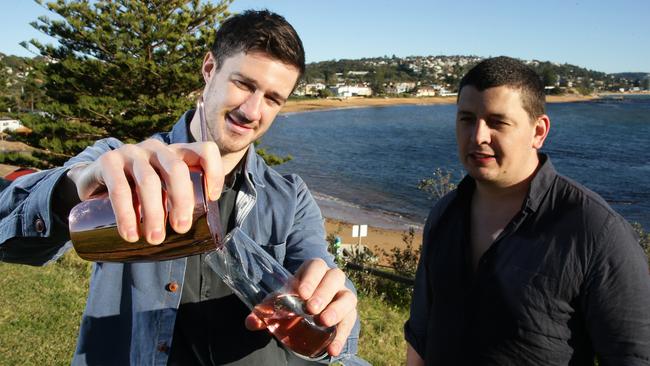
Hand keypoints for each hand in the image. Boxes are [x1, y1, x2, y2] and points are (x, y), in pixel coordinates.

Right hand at [67, 139, 223, 243]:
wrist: (93, 182)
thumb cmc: (138, 193)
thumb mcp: (163, 191)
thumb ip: (179, 204)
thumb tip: (202, 240)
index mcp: (176, 153)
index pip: (204, 151)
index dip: (214, 171)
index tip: (212, 198)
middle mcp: (157, 149)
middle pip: (176, 169)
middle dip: (182, 200)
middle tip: (181, 228)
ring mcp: (132, 152)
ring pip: (149, 181)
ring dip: (154, 213)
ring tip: (155, 239)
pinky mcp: (108, 161)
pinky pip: (119, 188)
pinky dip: (126, 213)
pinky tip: (130, 233)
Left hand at [245, 258, 357, 356]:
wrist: (309, 310)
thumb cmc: (294, 301)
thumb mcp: (280, 303)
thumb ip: (265, 311)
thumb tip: (251, 321)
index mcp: (313, 271)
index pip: (316, 265)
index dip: (311, 277)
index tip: (302, 293)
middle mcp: (331, 280)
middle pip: (334, 277)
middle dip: (323, 293)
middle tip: (311, 309)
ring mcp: (342, 296)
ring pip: (348, 297)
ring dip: (337, 309)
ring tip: (324, 322)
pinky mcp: (349, 314)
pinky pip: (350, 322)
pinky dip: (341, 336)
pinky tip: (332, 349)